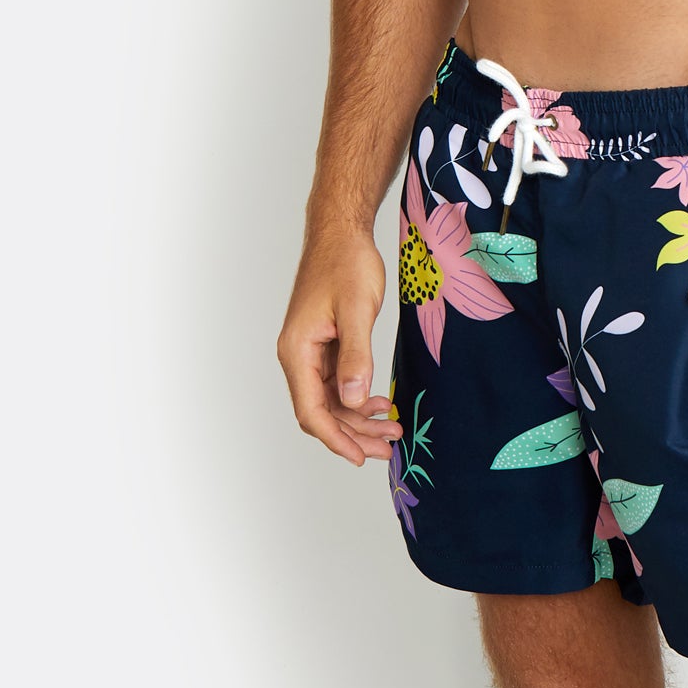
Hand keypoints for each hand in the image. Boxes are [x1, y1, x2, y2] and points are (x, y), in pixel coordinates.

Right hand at [278, 230, 402, 466]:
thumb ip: (355, 355)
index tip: (360, 457)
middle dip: (353, 433)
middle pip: (321, 411)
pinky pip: (337, 381)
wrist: (341, 231)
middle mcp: (298, 355)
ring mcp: (310, 350)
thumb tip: (354, 400)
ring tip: (390, 429)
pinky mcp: (324, 343)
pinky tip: (379, 401)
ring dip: (358, 417)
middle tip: (387, 446)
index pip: (312, 411)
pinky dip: (357, 396)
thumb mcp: (356, 308)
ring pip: (331, 399)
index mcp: (297, 350)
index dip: (336, 438)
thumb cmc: (346, 262)